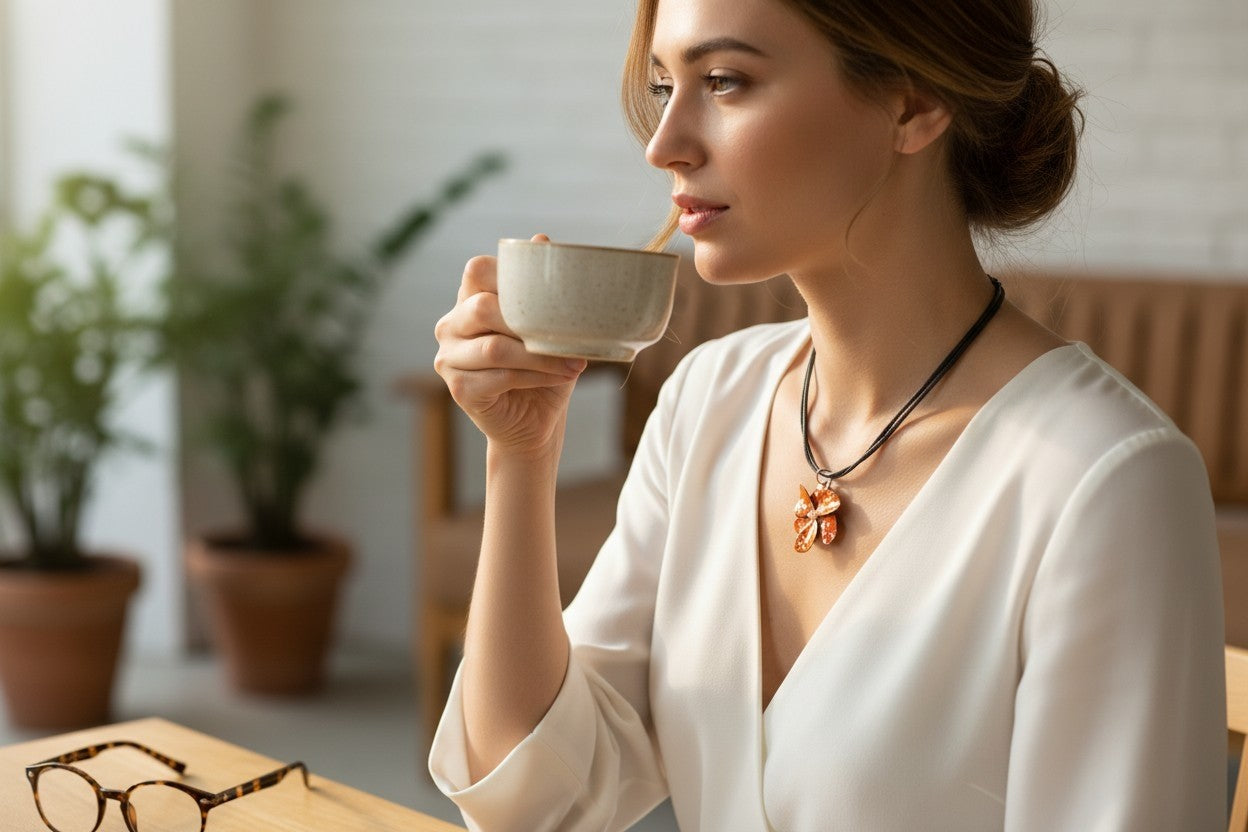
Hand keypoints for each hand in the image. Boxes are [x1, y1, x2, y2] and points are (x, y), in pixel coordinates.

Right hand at [434, 234, 586, 458]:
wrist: (536, 422)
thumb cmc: (543, 369)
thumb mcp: (548, 327)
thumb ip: (541, 290)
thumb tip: (541, 239)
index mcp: (468, 300)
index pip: (477, 270)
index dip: (510, 276)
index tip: (549, 296)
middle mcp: (450, 325)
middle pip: (483, 307)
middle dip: (529, 321)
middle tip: (567, 336)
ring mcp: (448, 358)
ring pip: (495, 347)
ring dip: (540, 356)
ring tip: (575, 363)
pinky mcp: (459, 389)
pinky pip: (500, 376)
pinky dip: (537, 376)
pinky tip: (562, 377)